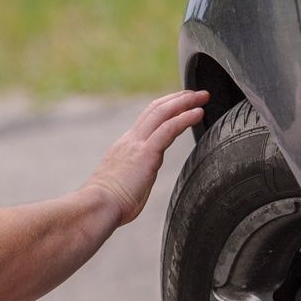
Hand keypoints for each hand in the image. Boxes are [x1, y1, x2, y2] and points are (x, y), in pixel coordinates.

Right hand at [85, 90, 207, 224]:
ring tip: (203, 97)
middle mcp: (130, 140)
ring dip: (185, 102)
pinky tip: (198, 113)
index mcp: (125, 146)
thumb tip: (135, 185)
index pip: (147, 119)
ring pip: (162, 112)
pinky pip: (168, 129)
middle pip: (155, 109)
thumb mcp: (122, 184)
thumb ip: (132, 178)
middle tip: (196, 94)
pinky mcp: (146, 153)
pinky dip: (184, 118)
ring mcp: (137, 145)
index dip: (165, 108)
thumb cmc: (108, 204)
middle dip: (178, 98)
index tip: (181, 104)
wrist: (98, 206)